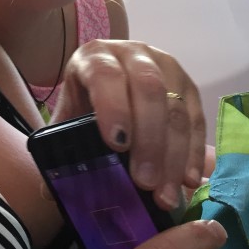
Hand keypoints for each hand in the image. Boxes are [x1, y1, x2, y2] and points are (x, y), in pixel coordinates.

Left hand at [55, 39, 206, 210]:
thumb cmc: (85, 103)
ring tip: (165, 194)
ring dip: (174, 155)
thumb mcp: (69, 116)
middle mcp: (134, 54)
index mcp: (96, 56)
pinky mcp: (189, 86)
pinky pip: (196, 120)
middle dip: (149, 140)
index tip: (117, 145)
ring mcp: (166, 67)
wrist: (109, 83)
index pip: (105, 75)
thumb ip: (61, 146)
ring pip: (176, 107)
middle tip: (145, 183)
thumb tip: (51, 193)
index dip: (113, 107)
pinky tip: (188, 181)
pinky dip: (194, 153)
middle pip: (149, 90)